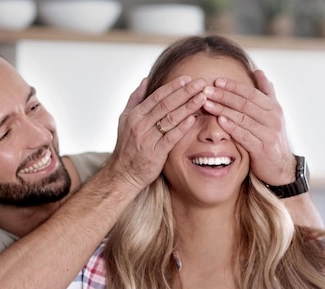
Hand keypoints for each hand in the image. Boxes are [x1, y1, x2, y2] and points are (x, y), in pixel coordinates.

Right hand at [107, 75, 206, 190]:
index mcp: (134, 115)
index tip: (188, 78)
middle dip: (185, 92)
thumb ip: (135, 99)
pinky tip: (193, 119)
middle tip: (201, 83)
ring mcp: (147, 139)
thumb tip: (145, 80)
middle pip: (166, 104)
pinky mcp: (155, 153)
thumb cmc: (127, 147)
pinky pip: (171, 138)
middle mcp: (140, 125)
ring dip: (188, 107)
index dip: (173, 86)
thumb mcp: (125, 120)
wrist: (123, 173)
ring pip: (170, 119)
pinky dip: (182, 127)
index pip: (156, 96)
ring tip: (202, 98)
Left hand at [202, 69, 295, 185]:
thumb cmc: (271, 137)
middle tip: (207, 91)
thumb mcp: (272, 113)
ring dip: (223, 109)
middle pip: (245, 103)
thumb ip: (266, 92)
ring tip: (207, 104)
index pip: (251, 92)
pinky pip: (245, 135)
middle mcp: (273, 118)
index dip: (234, 86)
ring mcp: (269, 133)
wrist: (281, 167)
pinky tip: (220, 121)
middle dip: (224, 96)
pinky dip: (232, 127)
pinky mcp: (263, 148)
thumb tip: (258, 71)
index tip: (217, 81)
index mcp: (273, 107)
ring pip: (243, 118)